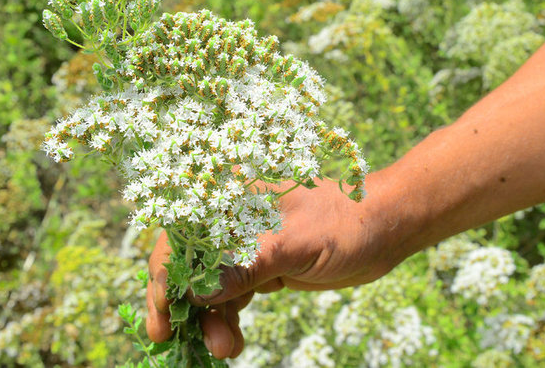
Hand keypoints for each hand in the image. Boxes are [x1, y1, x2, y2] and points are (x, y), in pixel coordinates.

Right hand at [145, 174, 398, 358]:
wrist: (382, 229)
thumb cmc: (342, 223)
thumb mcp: (293, 243)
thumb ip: (245, 266)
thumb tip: (195, 296)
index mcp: (233, 196)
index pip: (182, 234)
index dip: (165, 274)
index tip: (163, 315)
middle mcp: (231, 218)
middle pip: (188, 262)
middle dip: (182, 304)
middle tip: (175, 340)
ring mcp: (244, 243)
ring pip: (208, 285)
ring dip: (208, 319)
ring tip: (223, 348)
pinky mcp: (259, 265)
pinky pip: (230, 296)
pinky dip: (226, 320)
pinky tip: (231, 341)